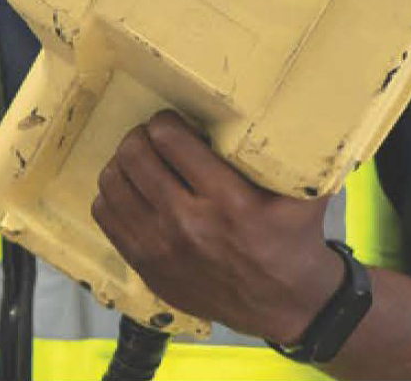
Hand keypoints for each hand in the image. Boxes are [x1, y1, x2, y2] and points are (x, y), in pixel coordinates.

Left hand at [91, 111, 345, 342]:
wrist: (285, 304)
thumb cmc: (293, 240)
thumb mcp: (305, 194)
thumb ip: (291, 154)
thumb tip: (283, 107)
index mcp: (230, 202)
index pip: (170, 140)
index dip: (166, 121)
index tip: (173, 122)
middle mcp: (189, 224)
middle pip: (134, 156)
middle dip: (141, 136)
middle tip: (153, 137)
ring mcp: (161, 248)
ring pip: (113, 183)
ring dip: (123, 163)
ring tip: (140, 160)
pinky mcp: (146, 266)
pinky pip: (106, 215)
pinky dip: (113, 194)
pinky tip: (132, 190)